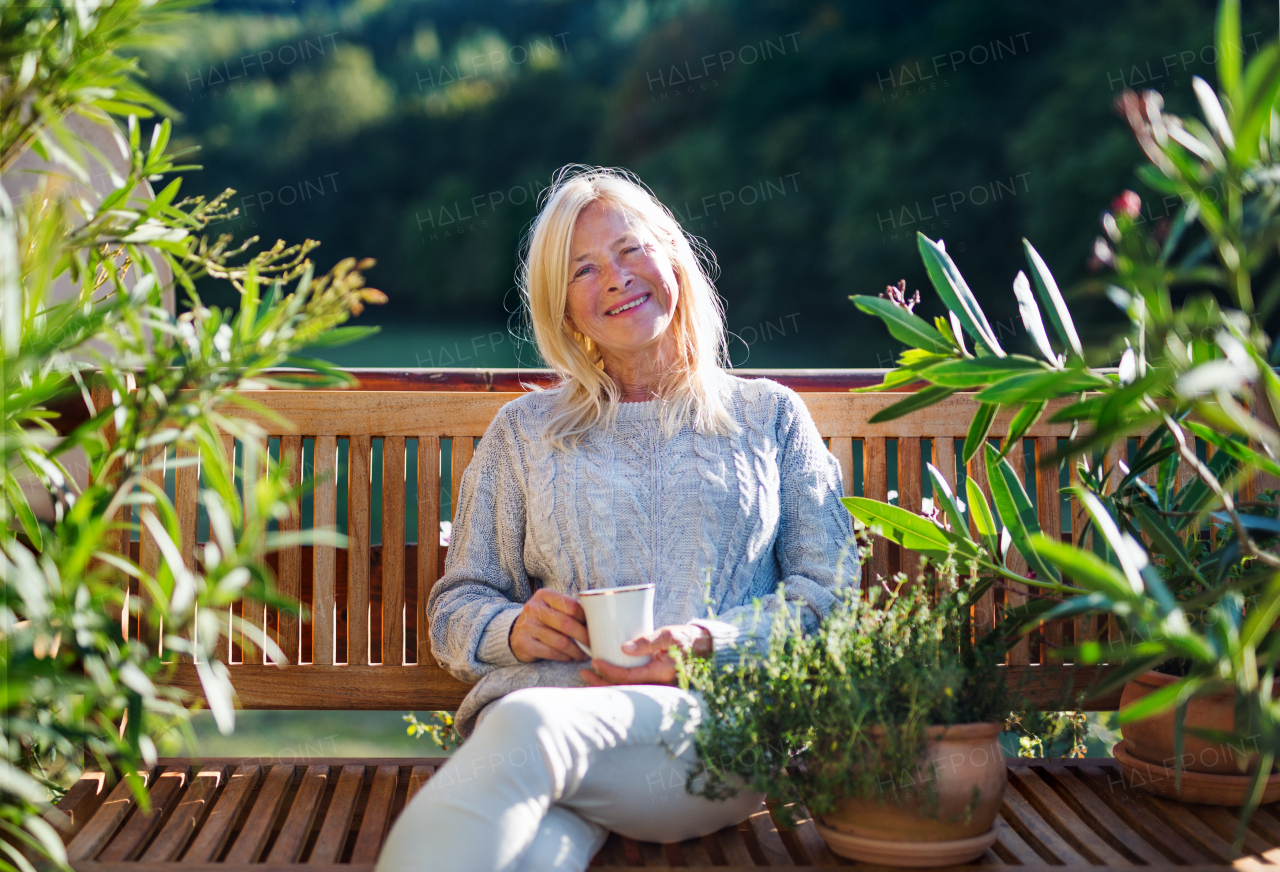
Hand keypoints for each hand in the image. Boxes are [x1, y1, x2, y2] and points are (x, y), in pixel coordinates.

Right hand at [510, 589, 589, 662]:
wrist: (516, 632)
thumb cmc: (544, 619)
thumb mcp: (553, 607)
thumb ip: (570, 610)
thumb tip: (598, 622)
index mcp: (544, 595)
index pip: (571, 605)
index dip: (586, 618)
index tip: (595, 628)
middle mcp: (533, 608)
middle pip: (567, 624)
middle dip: (584, 637)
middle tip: (593, 645)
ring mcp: (527, 626)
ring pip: (561, 641)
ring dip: (577, 651)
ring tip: (584, 655)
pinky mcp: (524, 643)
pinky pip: (552, 653)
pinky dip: (565, 657)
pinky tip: (571, 657)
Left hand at [580, 623, 712, 686]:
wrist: (704, 650)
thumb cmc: (686, 640)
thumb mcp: (669, 634)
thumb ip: (648, 641)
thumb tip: (623, 647)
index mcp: (661, 673)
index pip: (628, 677)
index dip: (609, 672)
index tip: (594, 662)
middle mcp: (657, 685)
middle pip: (624, 690)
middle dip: (601, 684)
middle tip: (584, 674)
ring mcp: (656, 688)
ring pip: (627, 692)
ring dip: (606, 686)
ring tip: (589, 677)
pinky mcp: (654, 685)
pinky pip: (632, 689)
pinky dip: (617, 685)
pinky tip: (605, 679)